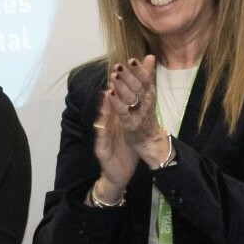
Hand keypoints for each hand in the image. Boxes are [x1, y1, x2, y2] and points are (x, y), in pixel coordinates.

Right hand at [91, 62, 142, 193]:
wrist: (119, 173)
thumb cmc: (124, 148)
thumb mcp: (131, 128)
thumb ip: (134, 112)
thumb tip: (143, 92)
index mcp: (116, 120)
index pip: (118, 101)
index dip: (122, 86)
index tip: (127, 70)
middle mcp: (108, 125)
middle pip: (109, 107)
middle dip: (112, 92)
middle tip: (115, 76)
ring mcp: (103, 137)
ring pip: (103, 120)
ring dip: (104, 108)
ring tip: (106, 95)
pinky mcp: (102, 149)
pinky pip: (101, 138)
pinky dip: (101, 129)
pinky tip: (100, 122)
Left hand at [120, 56, 173, 168]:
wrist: (150, 141)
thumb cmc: (146, 114)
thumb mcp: (147, 93)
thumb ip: (146, 75)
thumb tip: (150, 56)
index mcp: (149, 93)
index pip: (146, 79)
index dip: (139, 70)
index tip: (131, 60)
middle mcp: (146, 102)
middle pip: (138, 87)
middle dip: (128, 76)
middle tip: (118, 66)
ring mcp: (139, 114)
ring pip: (131, 99)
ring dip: (122, 87)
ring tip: (113, 76)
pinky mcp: (131, 124)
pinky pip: (124, 113)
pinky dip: (117, 103)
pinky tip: (110, 94)